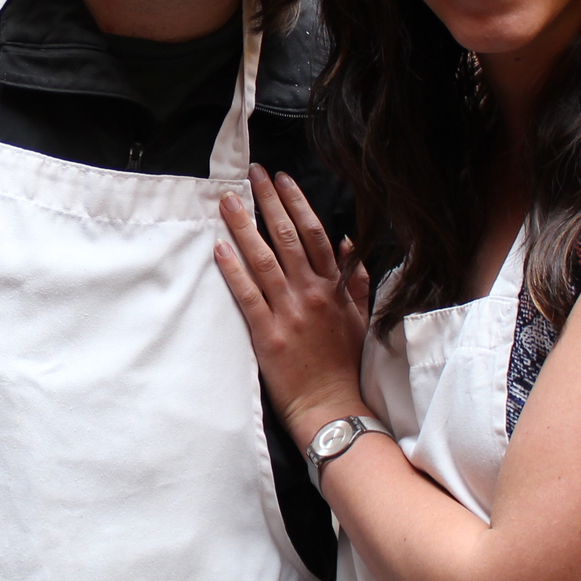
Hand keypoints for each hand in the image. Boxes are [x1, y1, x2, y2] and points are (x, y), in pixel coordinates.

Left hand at [214, 167, 370, 448]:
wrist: (332, 405)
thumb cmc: (344, 364)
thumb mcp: (361, 317)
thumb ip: (358, 280)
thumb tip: (349, 243)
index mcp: (334, 288)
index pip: (315, 234)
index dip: (297, 203)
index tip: (282, 179)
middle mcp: (312, 293)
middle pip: (287, 237)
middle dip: (268, 202)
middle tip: (252, 175)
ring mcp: (289, 312)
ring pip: (264, 260)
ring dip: (244, 227)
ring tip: (229, 201)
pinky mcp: (267, 334)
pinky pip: (248, 295)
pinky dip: (233, 270)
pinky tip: (219, 248)